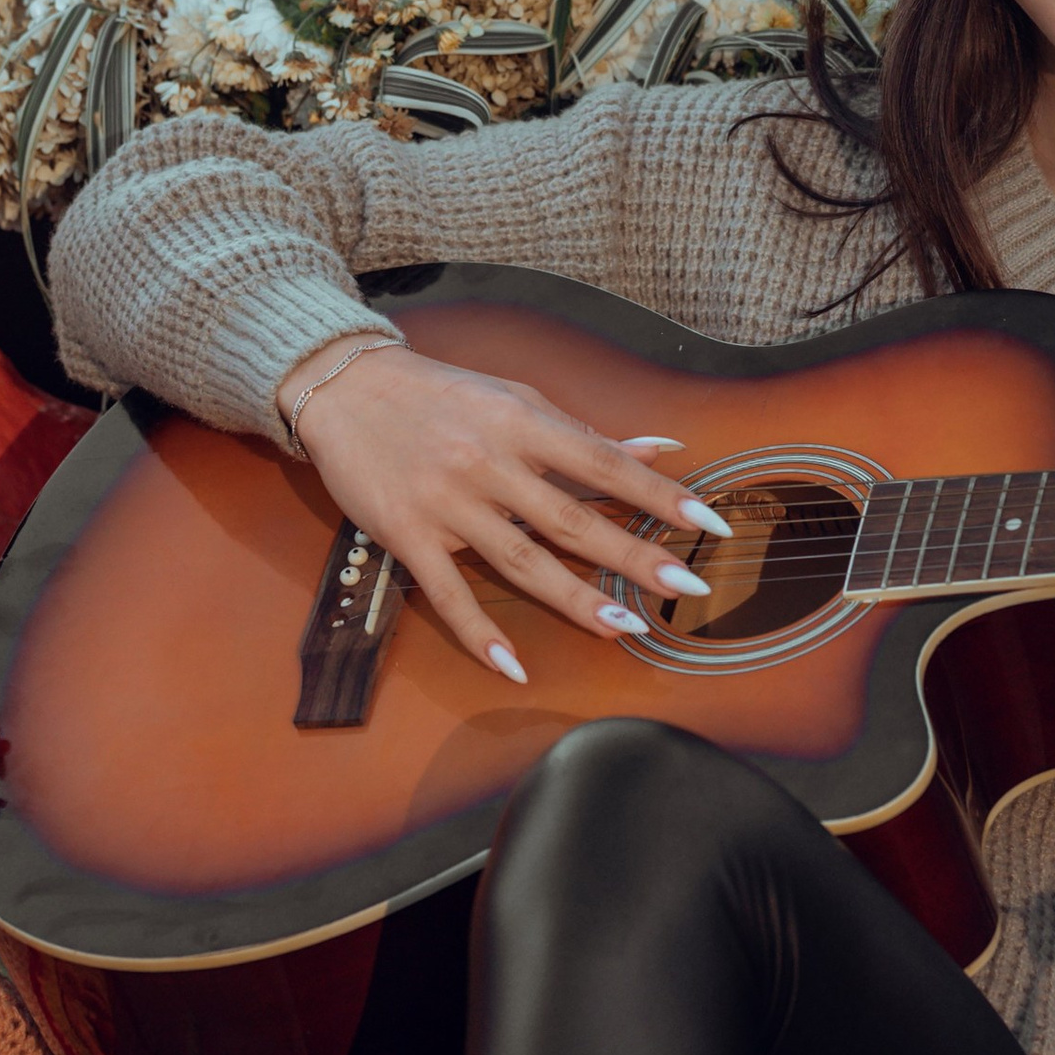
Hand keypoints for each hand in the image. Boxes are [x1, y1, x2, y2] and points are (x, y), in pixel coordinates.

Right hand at [281, 337, 724, 678]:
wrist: (345, 387)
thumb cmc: (440, 394)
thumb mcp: (515, 397)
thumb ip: (582, 433)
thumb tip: (659, 447)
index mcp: (522, 422)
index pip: (605, 463)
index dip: (659, 495)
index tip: (708, 523)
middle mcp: (489, 462)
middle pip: (571, 519)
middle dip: (631, 555)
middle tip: (684, 586)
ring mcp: (446, 502)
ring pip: (519, 559)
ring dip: (574, 598)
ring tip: (625, 627)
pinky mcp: (405, 535)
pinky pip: (447, 593)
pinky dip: (479, 632)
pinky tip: (513, 667)